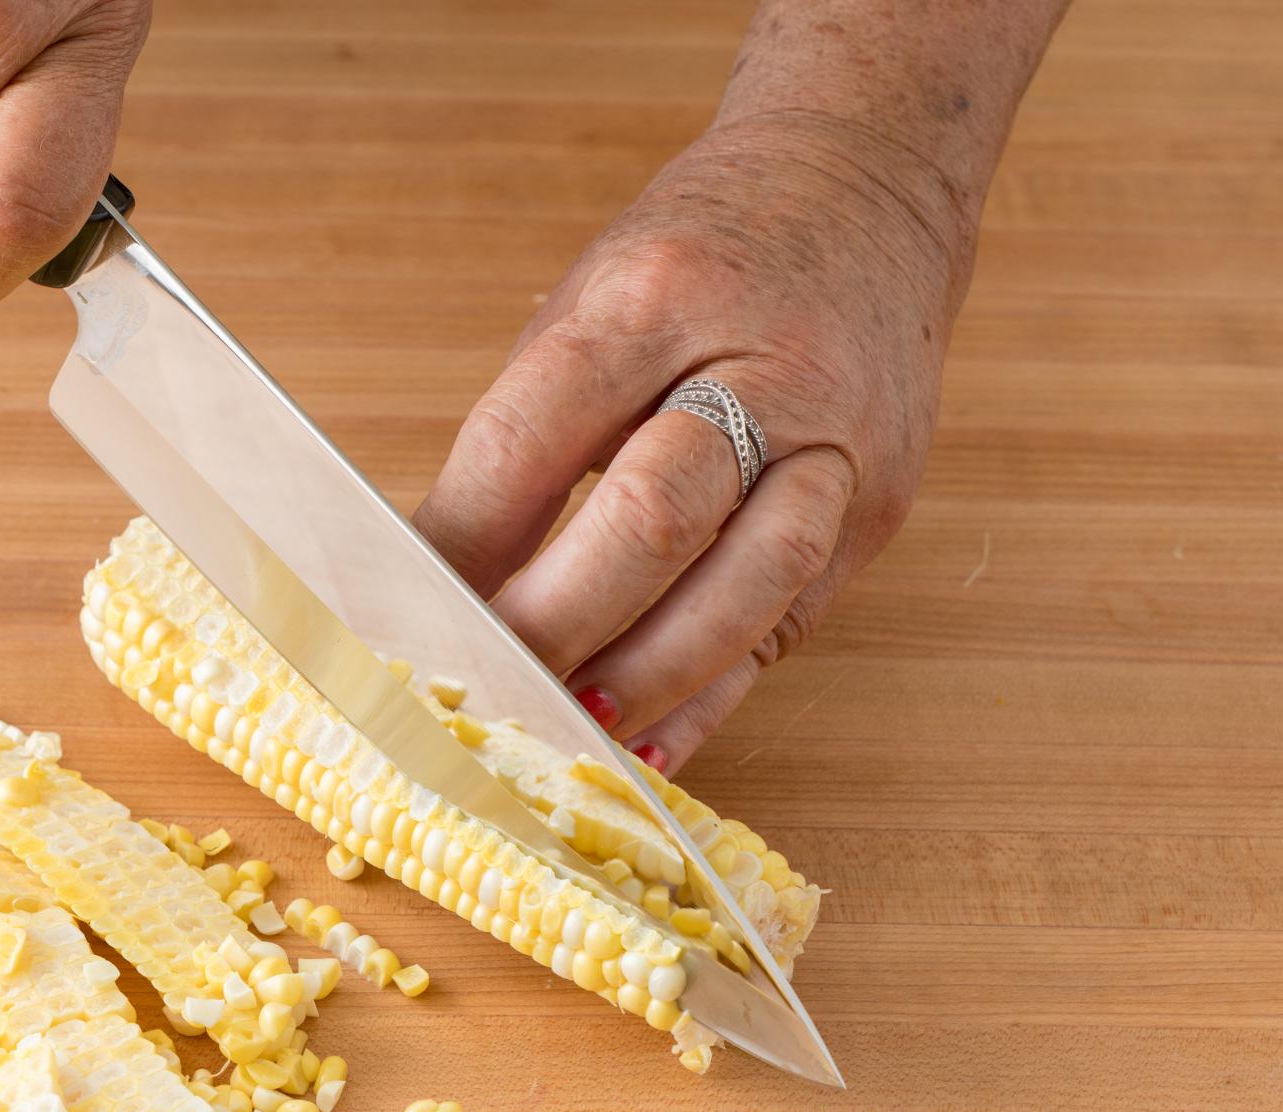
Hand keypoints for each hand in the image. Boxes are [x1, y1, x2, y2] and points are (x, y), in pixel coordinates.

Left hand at [415, 113, 969, 773]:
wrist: (868, 186)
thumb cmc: (699, 261)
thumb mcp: (590, 305)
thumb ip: (525, 440)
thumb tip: (433, 583)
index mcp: (657, 293)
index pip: (538, 431)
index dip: (464, 540)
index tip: (402, 617)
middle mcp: (765, 364)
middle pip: (655, 515)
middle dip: (556, 622)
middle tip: (479, 692)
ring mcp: (842, 441)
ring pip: (748, 584)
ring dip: (644, 679)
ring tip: (563, 737)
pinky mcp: (884, 508)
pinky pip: (790, 627)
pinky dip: (710, 699)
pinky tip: (647, 752)